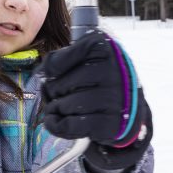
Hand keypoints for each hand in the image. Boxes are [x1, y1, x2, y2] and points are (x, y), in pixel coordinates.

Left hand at [40, 31, 151, 172]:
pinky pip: (70, 125)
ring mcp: (113, 98)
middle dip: (54, 94)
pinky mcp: (110, 123)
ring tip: (69, 108)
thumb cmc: (100, 80)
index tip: (59, 75)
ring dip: (57, 110)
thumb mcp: (85, 58)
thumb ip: (59, 59)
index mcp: (102, 47)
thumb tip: (41, 74)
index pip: (55, 63)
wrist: (130, 108)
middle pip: (57, 86)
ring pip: (63, 106)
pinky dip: (57, 126)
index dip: (51, 73)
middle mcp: (111, 70)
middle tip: (65, 95)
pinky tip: (59, 122)